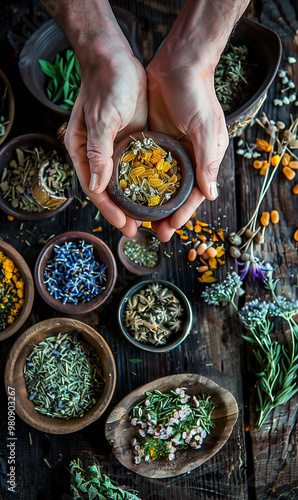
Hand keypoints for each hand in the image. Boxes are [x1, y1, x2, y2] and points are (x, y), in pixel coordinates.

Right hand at [64, 34, 146, 236]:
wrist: (116, 58)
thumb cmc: (105, 85)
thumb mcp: (102, 120)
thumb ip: (99, 153)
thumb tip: (97, 187)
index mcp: (83, 152)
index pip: (95, 189)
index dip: (109, 210)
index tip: (124, 226)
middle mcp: (97, 154)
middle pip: (109, 191)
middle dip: (123, 212)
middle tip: (138, 230)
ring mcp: (115, 149)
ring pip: (124, 182)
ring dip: (135, 200)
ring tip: (150, 218)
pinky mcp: (131, 141)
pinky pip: (137, 167)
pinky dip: (145, 182)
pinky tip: (157, 193)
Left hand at [146, 45, 228, 240]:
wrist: (178, 62)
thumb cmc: (197, 95)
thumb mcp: (205, 128)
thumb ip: (207, 161)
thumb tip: (210, 196)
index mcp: (203, 158)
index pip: (193, 194)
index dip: (182, 214)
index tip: (169, 229)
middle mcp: (186, 157)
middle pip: (175, 194)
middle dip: (165, 215)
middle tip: (153, 233)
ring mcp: (168, 149)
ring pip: (158, 184)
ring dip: (150, 202)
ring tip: (138, 220)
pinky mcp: (152, 139)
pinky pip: (144, 165)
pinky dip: (138, 180)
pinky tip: (127, 193)